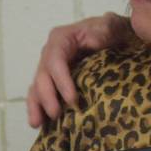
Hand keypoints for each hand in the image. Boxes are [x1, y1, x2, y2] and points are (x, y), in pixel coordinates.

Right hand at [25, 12, 129, 126]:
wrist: (114, 35)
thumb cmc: (110, 30)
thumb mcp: (108, 25)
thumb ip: (101, 32)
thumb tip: (92, 43)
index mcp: (60, 39)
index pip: (56, 61)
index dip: (61, 81)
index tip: (72, 100)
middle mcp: (50, 53)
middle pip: (43, 76)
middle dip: (47, 97)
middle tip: (56, 115)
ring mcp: (50, 67)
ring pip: (37, 87)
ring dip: (36, 106)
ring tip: (37, 124)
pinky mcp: (53, 79)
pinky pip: (41, 93)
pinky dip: (38, 107)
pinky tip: (39, 123)